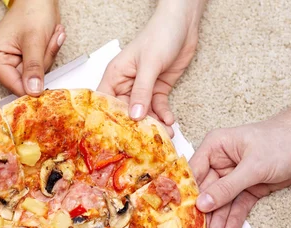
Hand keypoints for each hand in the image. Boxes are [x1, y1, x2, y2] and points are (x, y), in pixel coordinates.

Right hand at [0, 0, 63, 96]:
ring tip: (49, 37)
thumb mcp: (34, 40)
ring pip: (35, 76)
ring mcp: (10, 63)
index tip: (47, 84)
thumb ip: (34, 68)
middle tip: (48, 43)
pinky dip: (48, 56)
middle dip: (42, 64)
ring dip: (47, 58)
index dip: (33, 87)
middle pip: (26, 82)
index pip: (14, 86)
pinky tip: (48, 40)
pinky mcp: (22, 62)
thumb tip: (33, 92)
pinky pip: (39, 69)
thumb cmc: (33, 11)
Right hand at [98, 0, 205, 131]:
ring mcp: (142, 88)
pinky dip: (164, 115)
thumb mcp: (150, 64)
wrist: (185, 23)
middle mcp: (126, 84)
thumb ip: (142, 91)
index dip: (108, 119)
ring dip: (154, 123)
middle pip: (126, 112)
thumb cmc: (161, 34)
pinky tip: (170, 121)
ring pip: (144, 112)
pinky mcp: (158, 89)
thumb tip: (134, 116)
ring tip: (164, 133)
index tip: (115, 136)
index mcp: (116, 75)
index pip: (106, 101)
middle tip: (144, 141)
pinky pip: (158, 107)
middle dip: (136, 126)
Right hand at [189, 117, 290, 227]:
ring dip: (218, 221)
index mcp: (215, 148)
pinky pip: (237, 206)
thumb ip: (227, 187)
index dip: (186, 194)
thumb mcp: (253, 166)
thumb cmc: (281, 141)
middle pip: (205, 192)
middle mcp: (219, 163)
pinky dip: (234, 220)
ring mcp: (233, 177)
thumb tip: (202, 204)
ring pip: (221, 203)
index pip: (193, 173)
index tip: (180, 214)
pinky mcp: (247, 189)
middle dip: (204, 213)